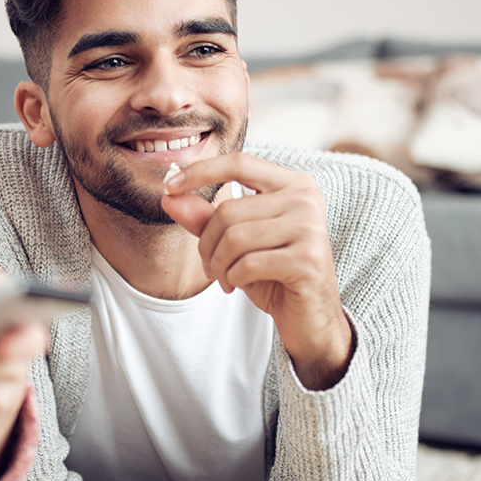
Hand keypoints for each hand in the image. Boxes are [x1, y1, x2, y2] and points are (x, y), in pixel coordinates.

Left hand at [162, 152, 352, 389]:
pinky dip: (233, 278)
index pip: (239, 164)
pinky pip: (248, 264)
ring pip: (234, 238)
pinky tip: (238, 285)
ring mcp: (311, 228)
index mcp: (293, 184)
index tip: (169, 186)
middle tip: (210, 266)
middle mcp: (306, 199)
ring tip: (225, 277)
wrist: (308, 317)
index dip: (200, 171)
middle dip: (207, 244)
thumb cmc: (272, 274)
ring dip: (218, 265)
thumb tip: (169, 196)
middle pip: (228, 211)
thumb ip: (204, 218)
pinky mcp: (309, 260)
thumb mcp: (235, 243)